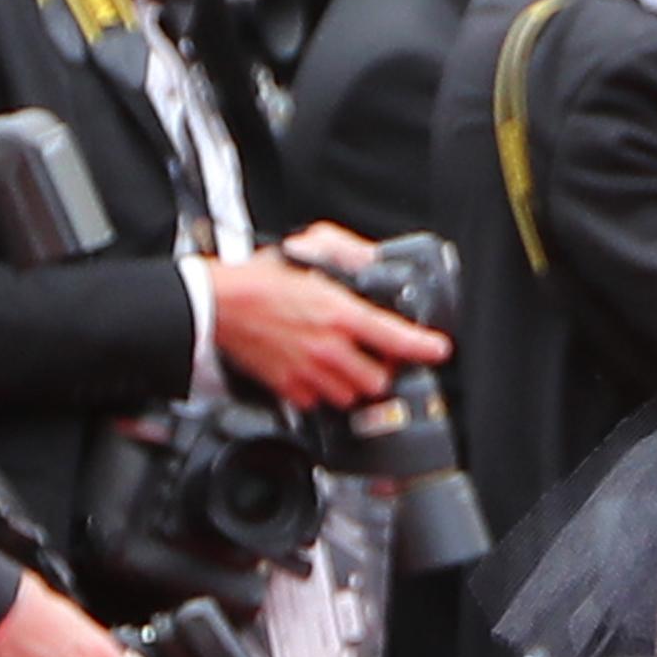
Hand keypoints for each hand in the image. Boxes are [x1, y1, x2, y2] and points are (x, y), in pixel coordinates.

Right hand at [213, 246, 444, 406]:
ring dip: (354, 384)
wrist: (218, 305)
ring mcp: (309, 372)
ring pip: (351, 396)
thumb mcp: (311, 254)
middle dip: (383, 371)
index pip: (396, 338)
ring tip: (346, 366)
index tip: (438, 349)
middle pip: (378, 380)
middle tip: (378, 358)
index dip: (424, 347)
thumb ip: (346, 257)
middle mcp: (329, 348)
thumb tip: (369, 259)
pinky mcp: (288, 388)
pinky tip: (317, 373)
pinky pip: (318, 402)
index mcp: (341, 314)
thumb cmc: (259, 279)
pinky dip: (322, 392)